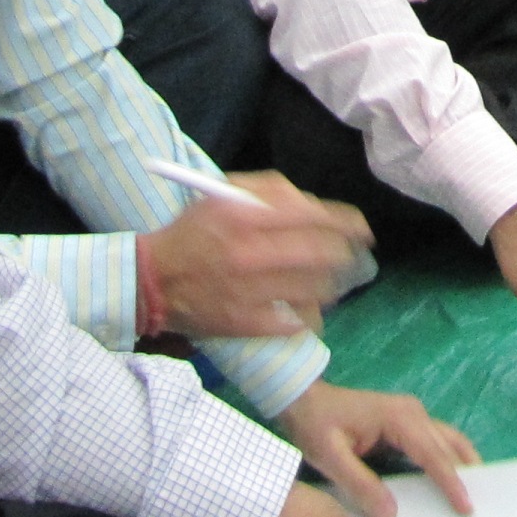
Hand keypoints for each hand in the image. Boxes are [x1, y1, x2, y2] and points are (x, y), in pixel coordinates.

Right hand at [139, 173, 368, 338]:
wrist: (153, 281)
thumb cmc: (192, 233)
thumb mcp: (223, 195)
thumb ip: (269, 192)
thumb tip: (312, 204)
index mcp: (245, 216)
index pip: (314, 217)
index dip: (347, 224)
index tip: (363, 230)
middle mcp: (250, 253)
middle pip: (322, 255)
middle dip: (346, 256)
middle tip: (354, 258)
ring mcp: (248, 292)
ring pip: (315, 291)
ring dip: (332, 286)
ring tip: (332, 283)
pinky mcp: (245, 324)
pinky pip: (295, 322)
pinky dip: (307, 316)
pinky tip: (305, 310)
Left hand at [275, 381, 478, 516]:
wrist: (302, 398)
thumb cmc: (314, 425)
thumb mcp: (329, 457)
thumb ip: (360, 484)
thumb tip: (392, 515)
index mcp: (398, 418)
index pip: (432, 454)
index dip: (451, 482)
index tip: (467, 507)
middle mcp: (412, 413)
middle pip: (449, 445)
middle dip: (467, 473)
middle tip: (485, 504)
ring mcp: (411, 416)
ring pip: (447, 441)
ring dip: (462, 465)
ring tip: (477, 495)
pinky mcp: (405, 424)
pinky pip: (433, 444)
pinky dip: (447, 462)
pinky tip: (449, 484)